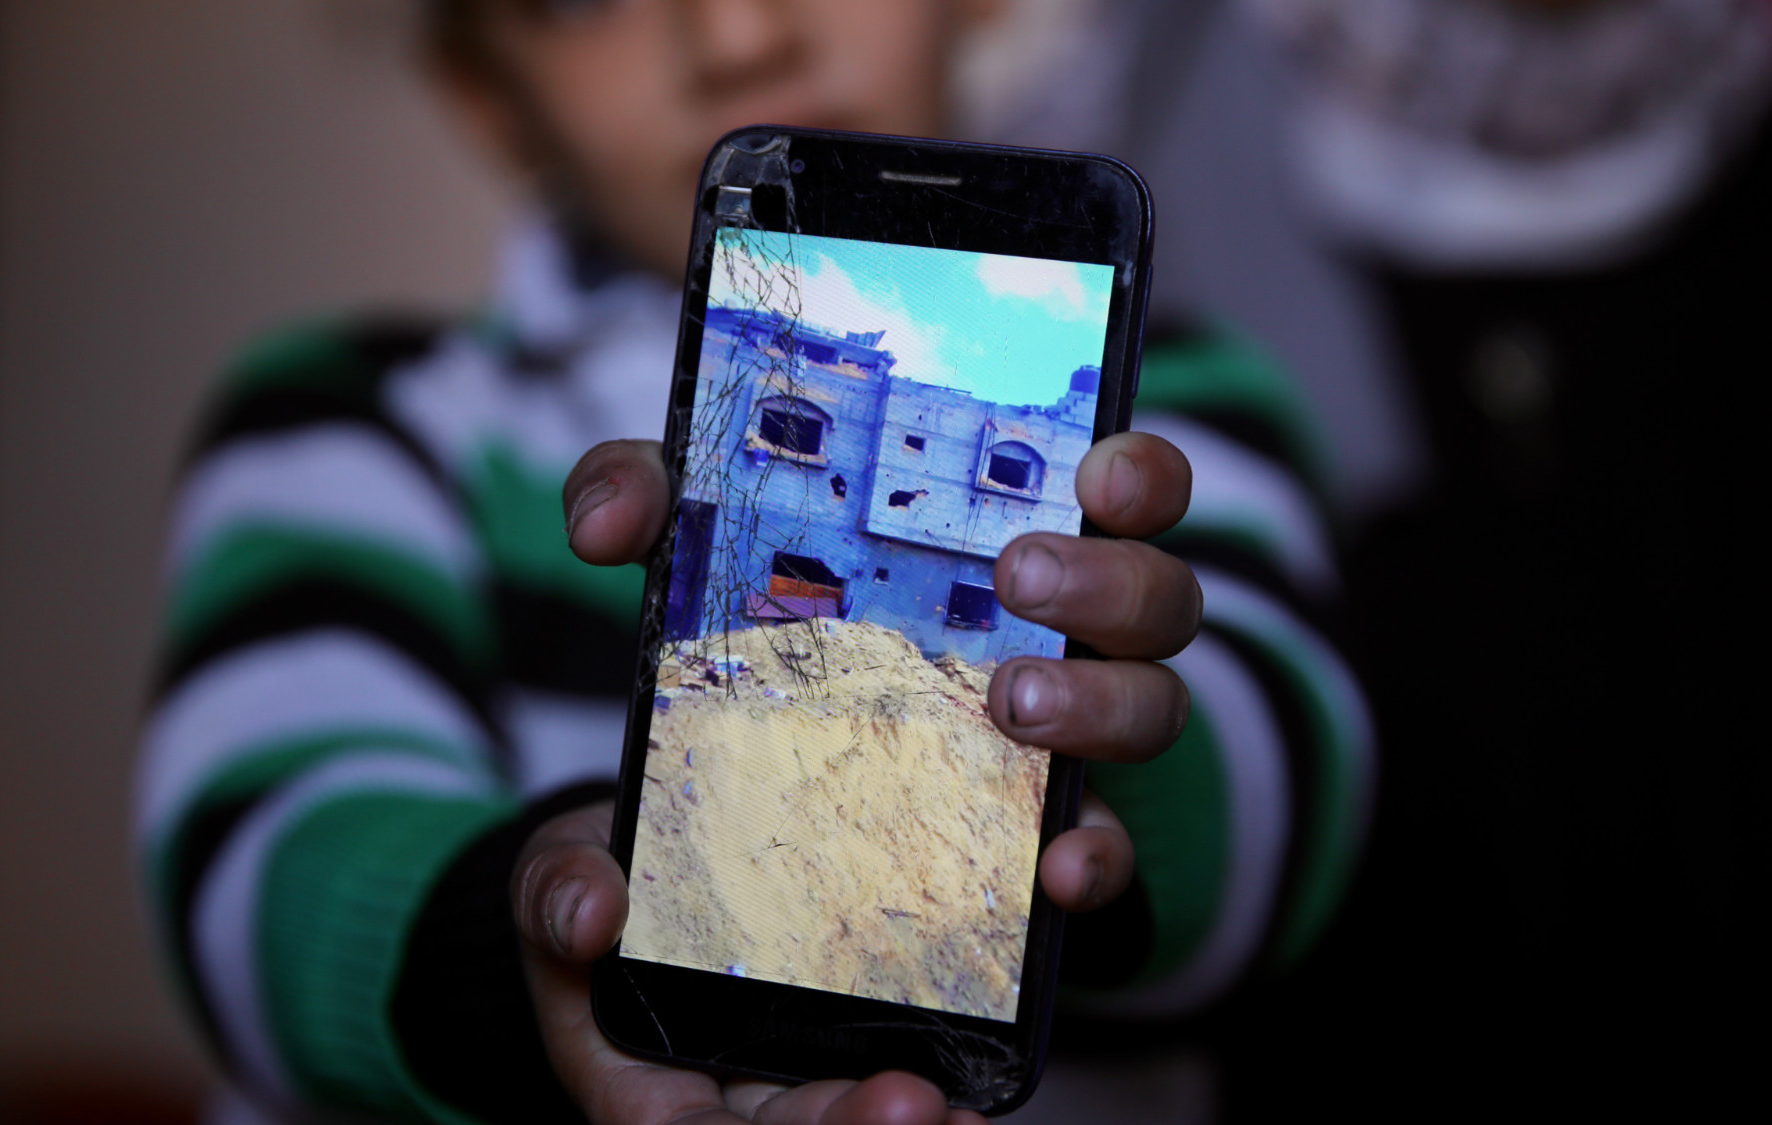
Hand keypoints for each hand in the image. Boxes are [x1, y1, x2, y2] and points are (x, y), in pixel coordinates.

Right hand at [513, 799, 987, 1124]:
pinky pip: (891, 1061)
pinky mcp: (846, 1032)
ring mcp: (792, 1070)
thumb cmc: (596, 877)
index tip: (828, 1114)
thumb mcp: (555, 870)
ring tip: (961, 1112)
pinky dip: (940, 1072)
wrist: (651, 850)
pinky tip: (981, 1072)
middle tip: (917, 1105)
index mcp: (644, 1086)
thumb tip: (586, 914)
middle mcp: (726, 1094)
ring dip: (908, 1122)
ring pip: (846, 1111)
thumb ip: (556, 891)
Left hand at [533, 433, 1197, 1120]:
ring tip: (1012, 703)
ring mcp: (1072, 738)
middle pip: (1161, 595)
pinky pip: (1110, 848)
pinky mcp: (1050, 835)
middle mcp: (1072, 632)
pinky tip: (1056, 870)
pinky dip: (1098, 856)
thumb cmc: (773, 627)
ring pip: (1156, 709)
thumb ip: (648, 497)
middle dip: (1108, 578)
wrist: (762, 804)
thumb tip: (610, 522)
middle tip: (1017, 575)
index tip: (1097, 467)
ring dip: (1100, 699)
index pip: (1124, 486)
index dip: (1139, 470)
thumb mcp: (704, 544)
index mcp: (1016, 535)